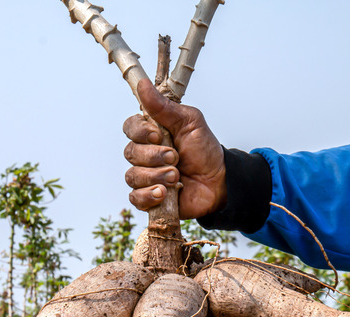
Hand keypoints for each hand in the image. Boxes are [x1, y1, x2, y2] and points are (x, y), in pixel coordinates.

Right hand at [123, 79, 225, 219]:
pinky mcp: (149, 198)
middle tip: (176, 158)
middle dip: (154, 156)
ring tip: (176, 177)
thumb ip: (164, 107)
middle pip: (130, 152)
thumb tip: (142, 85)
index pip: (130, 128)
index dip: (140, 132)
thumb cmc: (204, 150)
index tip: (158, 135)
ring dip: (156, 175)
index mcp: (152, 133)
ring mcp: (145, 176)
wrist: (219, 181)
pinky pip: (135, 198)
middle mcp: (144, 154)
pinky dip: (148, 195)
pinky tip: (164, 193)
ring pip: (133, 175)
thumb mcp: (190, 123)